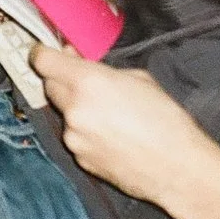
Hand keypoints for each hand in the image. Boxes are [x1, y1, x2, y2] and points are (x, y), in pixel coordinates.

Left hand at [30, 45, 219, 218]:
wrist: (176, 167)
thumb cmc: (166, 121)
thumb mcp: (139, 79)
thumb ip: (104, 72)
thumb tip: (85, 68)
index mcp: (88, 83)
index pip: (44, 62)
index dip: (43, 54)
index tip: (46, 51)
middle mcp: (74, 111)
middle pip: (50, 87)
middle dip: (63, 80)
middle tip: (84, 79)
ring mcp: (74, 138)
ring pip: (65, 114)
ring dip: (78, 109)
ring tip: (112, 115)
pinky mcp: (80, 159)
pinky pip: (76, 137)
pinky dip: (87, 133)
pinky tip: (114, 136)